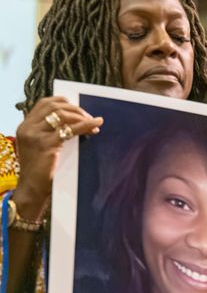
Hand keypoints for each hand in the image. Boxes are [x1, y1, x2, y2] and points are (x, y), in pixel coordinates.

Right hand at [14, 97, 102, 215]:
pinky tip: (95, 125)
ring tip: (93, 123)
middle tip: (90, 117)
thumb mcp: (41, 147)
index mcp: (25, 126)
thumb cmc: (41, 171)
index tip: (79, 110)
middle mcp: (27, 127)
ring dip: (81, 116)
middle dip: (75, 109)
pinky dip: (85, 125)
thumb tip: (76, 122)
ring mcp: (35, 135)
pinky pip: (69, 130)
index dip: (64, 103)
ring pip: (61, 114)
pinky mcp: (45, 144)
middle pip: (54, 106)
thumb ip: (50, 133)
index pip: (44, 103)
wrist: (32, 189)